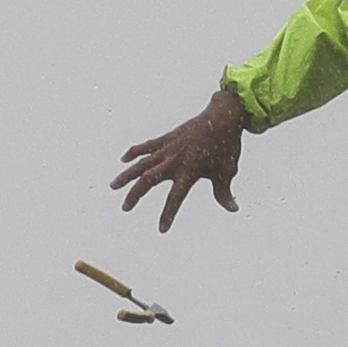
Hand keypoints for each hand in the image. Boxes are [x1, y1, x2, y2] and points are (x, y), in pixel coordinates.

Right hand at [113, 89, 247, 230]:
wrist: (222, 117)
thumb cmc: (226, 146)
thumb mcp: (226, 172)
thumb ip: (224, 193)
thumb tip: (233, 208)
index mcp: (189, 171)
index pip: (175, 198)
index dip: (168, 214)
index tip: (162, 229)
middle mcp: (174, 160)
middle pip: (148, 180)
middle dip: (135, 195)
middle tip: (125, 208)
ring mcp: (168, 148)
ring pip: (141, 163)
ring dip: (126, 175)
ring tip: (113, 186)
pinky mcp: (166, 138)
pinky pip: (146, 146)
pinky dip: (134, 153)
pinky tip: (123, 160)